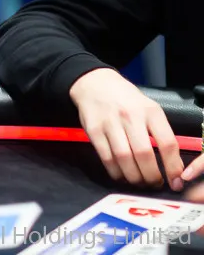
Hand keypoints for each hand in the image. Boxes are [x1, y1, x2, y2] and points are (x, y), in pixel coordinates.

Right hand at [70, 68, 183, 189]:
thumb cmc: (127, 100)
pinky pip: (106, 158)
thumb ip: (160, 133)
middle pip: (144, 154)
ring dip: (134, 177)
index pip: (167, 143)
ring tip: (139, 181)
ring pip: (124, 159)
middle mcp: (130, 116)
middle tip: (154, 183)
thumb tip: (172, 166)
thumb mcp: (149, 109)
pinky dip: (116, 172)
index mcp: (150, 111)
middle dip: (151, 176)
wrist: (95, 83)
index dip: (173, 167)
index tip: (175, 181)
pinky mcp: (93, 130)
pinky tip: (122, 175)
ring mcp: (110, 123)